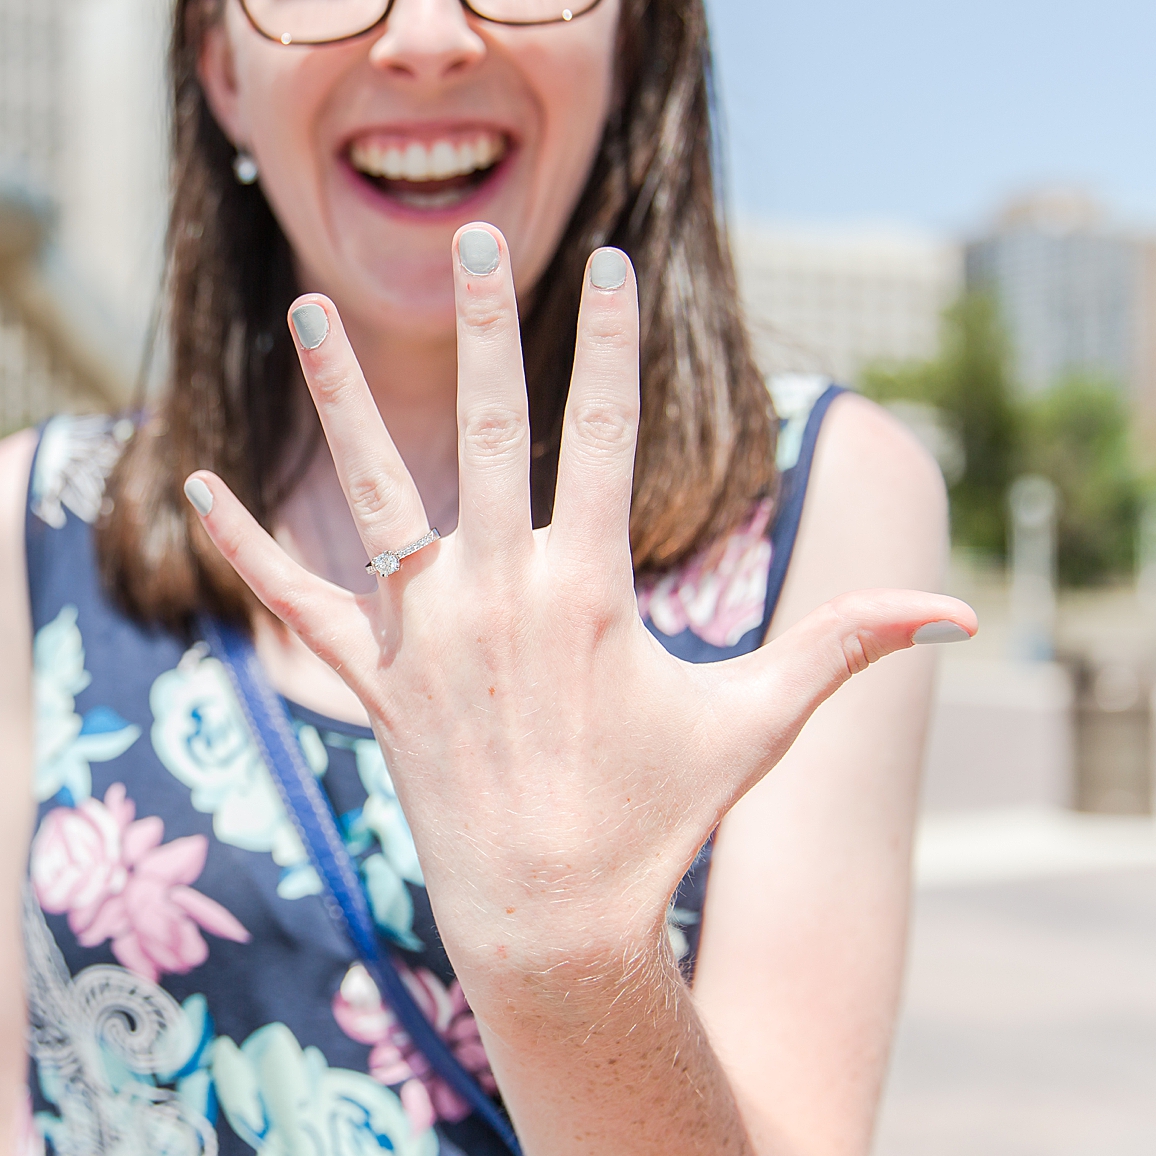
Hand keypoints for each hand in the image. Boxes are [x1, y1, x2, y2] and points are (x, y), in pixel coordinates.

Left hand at [183, 228, 972, 1007]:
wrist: (551, 919)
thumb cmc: (658, 817)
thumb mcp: (757, 723)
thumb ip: (843, 647)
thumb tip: (959, 614)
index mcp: (587, 586)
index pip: (602, 434)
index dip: (608, 344)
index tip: (608, 263)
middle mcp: (497, 591)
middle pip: (489, 428)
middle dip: (483, 324)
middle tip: (473, 236)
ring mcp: (424, 632)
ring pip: (373, 490)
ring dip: (337, 395)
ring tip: (308, 308)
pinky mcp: (372, 678)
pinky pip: (298, 599)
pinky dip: (247, 545)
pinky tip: (196, 482)